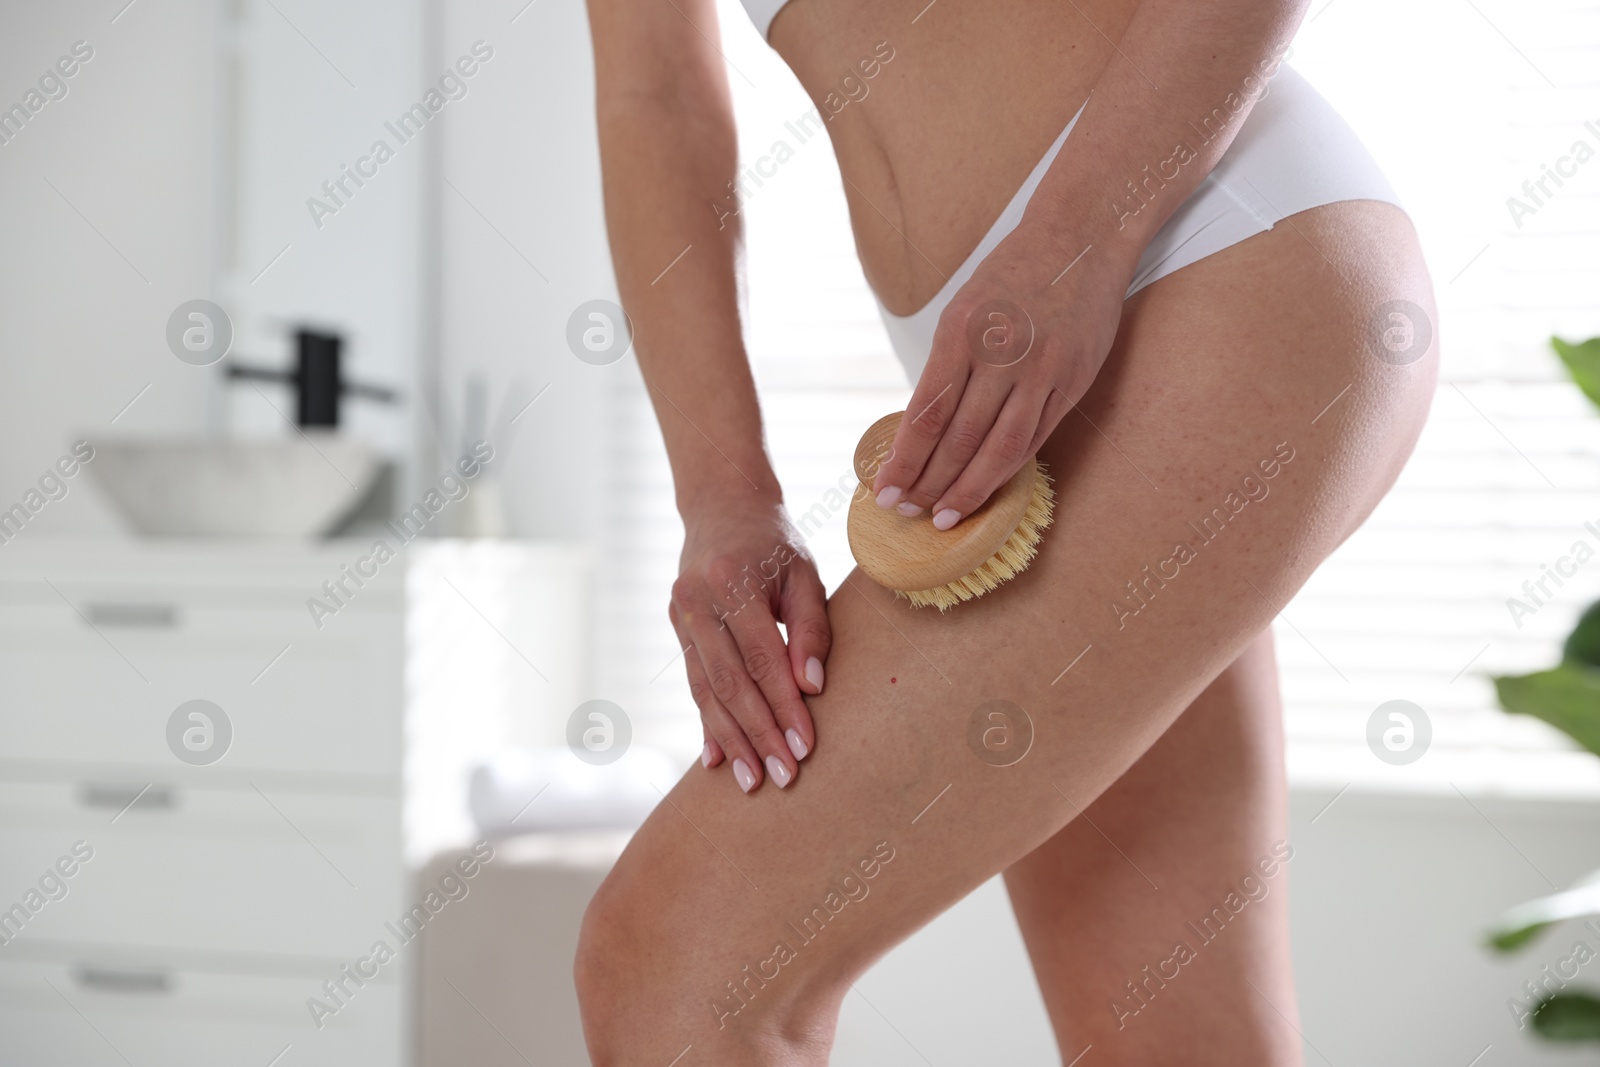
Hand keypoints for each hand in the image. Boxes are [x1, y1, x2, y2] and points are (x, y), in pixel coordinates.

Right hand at [669, 502, 829, 792]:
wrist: (723, 507)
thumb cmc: (776, 545)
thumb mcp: (805, 574)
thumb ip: (812, 628)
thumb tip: (812, 687)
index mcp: (732, 580)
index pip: (761, 657)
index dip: (782, 705)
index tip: (804, 746)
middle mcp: (698, 600)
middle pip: (730, 681)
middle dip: (758, 734)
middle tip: (783, 777)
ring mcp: (681, 615)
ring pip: (706, 690)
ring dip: (731, 740)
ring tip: (753, 781)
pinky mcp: (677, 628)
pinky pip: (693, 683)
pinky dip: (707, 723)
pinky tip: (717, 760)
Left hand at [870, 233, 1126, 527]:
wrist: (1079, 240)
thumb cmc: (1011, 275)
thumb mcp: (963, 309)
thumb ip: (947, 367)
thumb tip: (924, 431)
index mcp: (962, 331)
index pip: (927, 415)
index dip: (905, 461)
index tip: (886, 492)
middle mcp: (1002, 353)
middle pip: (960, 439)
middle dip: (930, 484)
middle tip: (910, 513)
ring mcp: (1042, 369)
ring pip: (1001, 448)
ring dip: (969, 490)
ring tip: (945, 516)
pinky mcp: (1072, 381)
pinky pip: (1035, 437)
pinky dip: (1008, 469)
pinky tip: (987, 488)